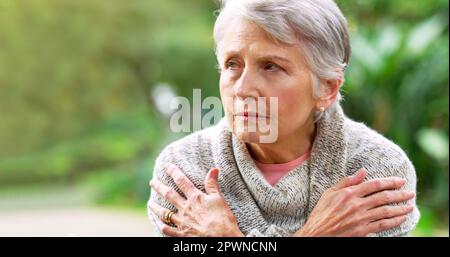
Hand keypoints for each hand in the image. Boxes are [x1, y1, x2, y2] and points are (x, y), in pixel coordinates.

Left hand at [148, 163, 243, 236]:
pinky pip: (166, 229)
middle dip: (159, 187)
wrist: (221, 238)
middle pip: (169, 194)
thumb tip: (213, 169)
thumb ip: (212, 184)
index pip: (182, 181)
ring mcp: (181, 222)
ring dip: (155, 206)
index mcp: (195, 198)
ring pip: (164, 212)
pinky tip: (156, 221)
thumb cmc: (223, 219)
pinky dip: (159, 224)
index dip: (174, 172)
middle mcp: (186, 208)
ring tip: (149, 203)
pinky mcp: (181, 234)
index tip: (167, 166)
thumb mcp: (219, 199)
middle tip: (152, 182)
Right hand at [294, 169, 414, 236]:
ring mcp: (360, 218)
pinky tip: (401, 218)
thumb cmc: (321, 213)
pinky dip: (394, 221)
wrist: (317, 234)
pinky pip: (383, 224)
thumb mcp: (329, 193)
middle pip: (383, 196)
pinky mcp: (362, 230)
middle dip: (399, 194)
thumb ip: (347, 182)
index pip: (374, 184)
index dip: (390, 181)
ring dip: (400, 207)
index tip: (400, 181)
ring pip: (386, 211)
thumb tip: (362, 171)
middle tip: (410, 192)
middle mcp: (356, 204)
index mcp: (349, 193)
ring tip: (410, 205)